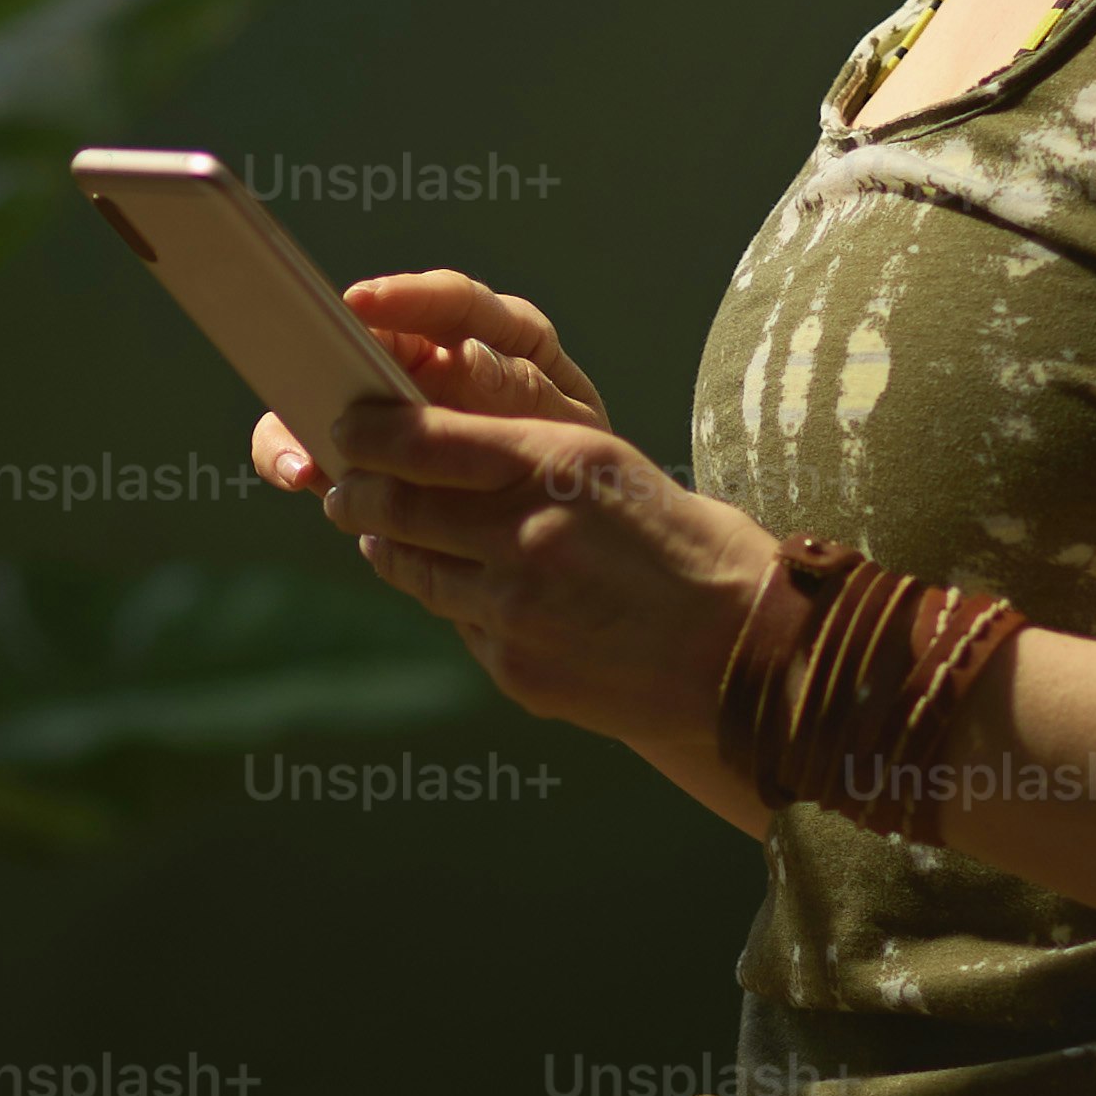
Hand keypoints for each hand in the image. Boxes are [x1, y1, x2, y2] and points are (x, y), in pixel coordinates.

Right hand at [247, 271, 606, 490]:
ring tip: (299, 445)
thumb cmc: (574, 467)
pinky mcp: (363, 447)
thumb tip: (468, 356)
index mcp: (502, 336)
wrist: (569, 531)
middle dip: (332, 347)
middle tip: (303, 361)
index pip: (453, 301)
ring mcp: (393, 402)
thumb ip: (527, 393)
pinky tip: (299, 476)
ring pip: (330, 387)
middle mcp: (438, 355)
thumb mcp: (567, 428)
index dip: (406, 297)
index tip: (362, 302)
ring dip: (305, 412)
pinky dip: (299, 454)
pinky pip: (316, 439)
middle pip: (371, 337)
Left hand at [259, 315, 778, 763]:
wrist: (752, 654)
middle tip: (343, 486)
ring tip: (379, 537)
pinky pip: (460, 626)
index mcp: (556, 466)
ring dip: (388, 549)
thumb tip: (440, 450)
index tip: (348, 426)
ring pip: (415, 573)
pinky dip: (452, 604)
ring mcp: (516, 610)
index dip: (370, 433)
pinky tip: (464, 592)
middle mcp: (526, 535)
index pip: (423, 440)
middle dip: (356, 493)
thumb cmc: (692, 548)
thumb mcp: (614, 470)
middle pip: (397, 508)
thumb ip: (526, 458)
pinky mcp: (516, 670)